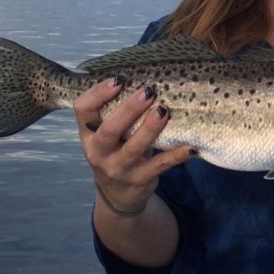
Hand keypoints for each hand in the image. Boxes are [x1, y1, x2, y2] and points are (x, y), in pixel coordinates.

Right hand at [74, 78, 193, 214]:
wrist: (118, 195)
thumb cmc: (115, 152)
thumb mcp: (106, 136)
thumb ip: (116, 113)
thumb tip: (144, 77)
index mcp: (88, 134)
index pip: (82, 110)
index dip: (97, 93)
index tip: (118, 80)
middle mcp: (99, 152)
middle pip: (109, 131)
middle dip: (128, 110)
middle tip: (148, 92)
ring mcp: (119, 169)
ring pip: (134, 149)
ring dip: (150, 129)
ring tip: (164, 111)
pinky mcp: (140, 180)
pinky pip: (159, 166)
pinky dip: (176, 156)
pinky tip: (190, 147)